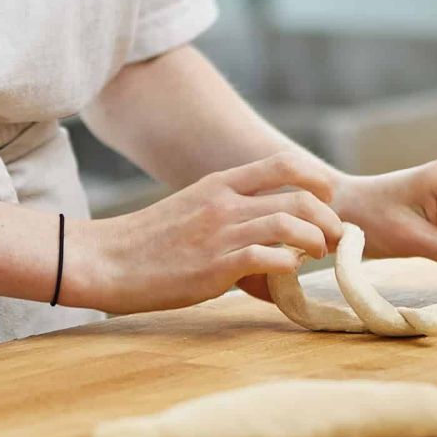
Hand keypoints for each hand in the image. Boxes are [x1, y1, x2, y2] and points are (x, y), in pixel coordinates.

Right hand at [66, 152, 343, 313]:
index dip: (317, 180)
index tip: (327, 200)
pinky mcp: (215, 268)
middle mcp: (225, 202)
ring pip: (291, 225)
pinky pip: (269, 259)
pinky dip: (289, 265)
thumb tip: (272, 233)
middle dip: (328, 220)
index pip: (285, 164)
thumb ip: (232, 210)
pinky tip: (287, 272)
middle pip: (300, 199)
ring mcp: (220, 234)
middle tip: (333, 238)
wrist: (104, 260)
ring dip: (315, 242)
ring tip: (317, 255)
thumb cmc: (150, 242)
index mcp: (220, 183)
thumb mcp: (193, 208)